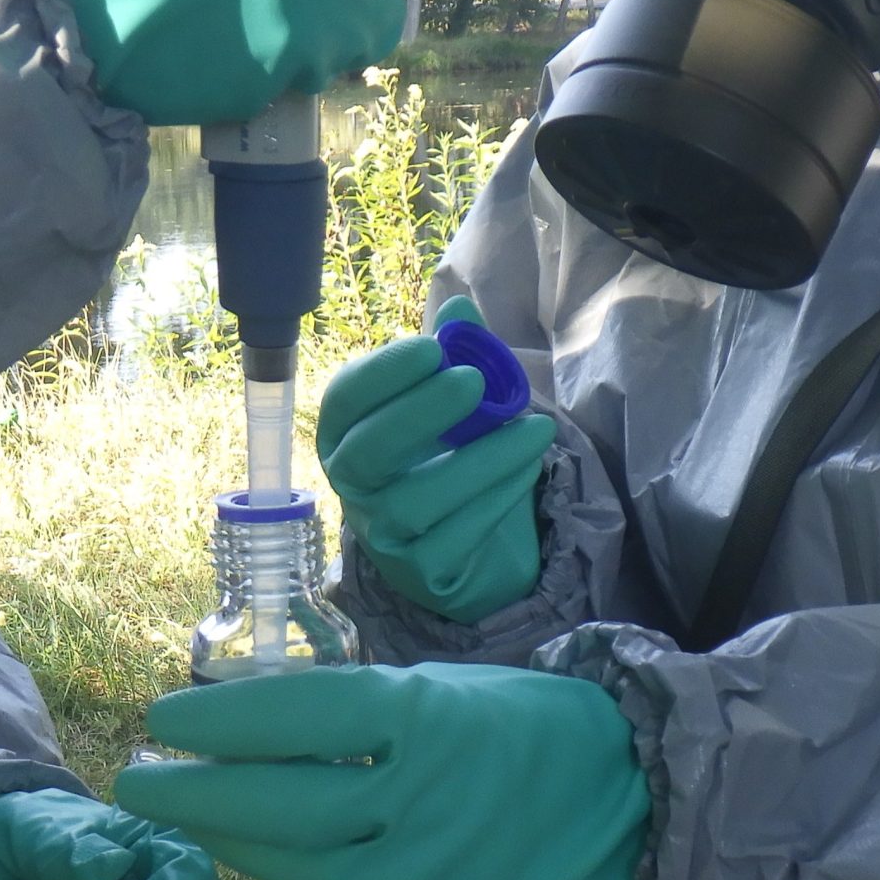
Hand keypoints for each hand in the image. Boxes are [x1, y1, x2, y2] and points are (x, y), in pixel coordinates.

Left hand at [114, 664, 646, 879]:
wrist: (624, 808)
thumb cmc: (517, 729)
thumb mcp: (437, 689)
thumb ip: (350, 712)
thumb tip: (244, 722)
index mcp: (425, 722)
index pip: (297, 718)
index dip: (220, 721)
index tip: (163, 717)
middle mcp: (420, 805)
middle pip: (278, 802)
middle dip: (194, 792)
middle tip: (139, 778)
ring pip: (291, 866)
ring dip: (227, 841)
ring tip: (189, 816)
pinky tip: (264, 858)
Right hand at [318, 296, 554, 622]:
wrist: (466, 543)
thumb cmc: (446, 457)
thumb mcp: (450, 404)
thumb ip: (455, 356)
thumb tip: (462, 309)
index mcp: (345, 433)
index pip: (345, 400)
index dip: (383, 373)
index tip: (433, 346)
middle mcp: (351, 484)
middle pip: (368, 452)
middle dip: (418, 413)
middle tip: (472, 381)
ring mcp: (381, 532)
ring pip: (416, 500)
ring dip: (480, 460)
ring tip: (534, 429)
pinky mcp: (420, 570)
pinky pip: (455, 536)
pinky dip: (497, 496)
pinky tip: (528, 467)